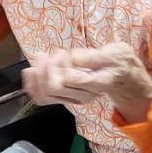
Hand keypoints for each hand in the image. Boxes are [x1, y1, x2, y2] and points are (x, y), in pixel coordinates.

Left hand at [23, 43, 151, 122]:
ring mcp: (72, 99)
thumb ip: (94, 57)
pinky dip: (32, 85)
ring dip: (38, 75)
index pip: (68, 79)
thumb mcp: (113, 53)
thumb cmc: (117, 61)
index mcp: (95, 83)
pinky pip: (41, 98)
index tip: (65, 53)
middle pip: (53, 88)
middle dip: (46, 67)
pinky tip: (31, 72)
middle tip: (53, 54)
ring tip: (44, 59)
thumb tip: (74, 58)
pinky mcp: (64, 98)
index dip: (60, 65)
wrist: (120, 76)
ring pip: (44, 95)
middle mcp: (82, 95)